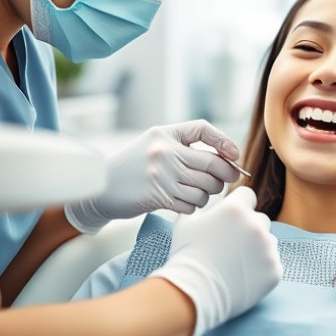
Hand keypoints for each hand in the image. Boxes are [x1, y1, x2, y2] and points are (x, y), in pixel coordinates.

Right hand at [65, 120, 242, 233]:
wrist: (100, 189)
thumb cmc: (133, 167)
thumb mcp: (154, 144)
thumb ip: (184, 146)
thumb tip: (226, 158)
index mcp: (164, 134)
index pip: (203, 129)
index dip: (225, 142)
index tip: (235, 155)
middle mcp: (165, 152)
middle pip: (213, 163)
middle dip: (227, 174)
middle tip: (227, 180)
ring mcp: (162, 175)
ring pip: (206, 187)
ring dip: (209, 194)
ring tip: (200, 193)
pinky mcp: (159, 197)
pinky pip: (193, 204)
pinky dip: (194, 206)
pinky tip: (185, 203)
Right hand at [150, 186, 282, 335]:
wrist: (193, 293)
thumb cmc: (187, 256)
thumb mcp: (185, 223)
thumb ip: (199, 208)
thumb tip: (201, 203)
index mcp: (236, 209)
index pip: (248, 196)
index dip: (239, 205)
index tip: (231, 218)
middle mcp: (256, 225)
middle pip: (260, 219)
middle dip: (248, 228)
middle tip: (231, 244)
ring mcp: (268, 249)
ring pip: (268, 241)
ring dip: (256, 248)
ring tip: (235, 262)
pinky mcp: (274, 270)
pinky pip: (271, 263)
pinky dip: (261, 268)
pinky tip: (243, 275)